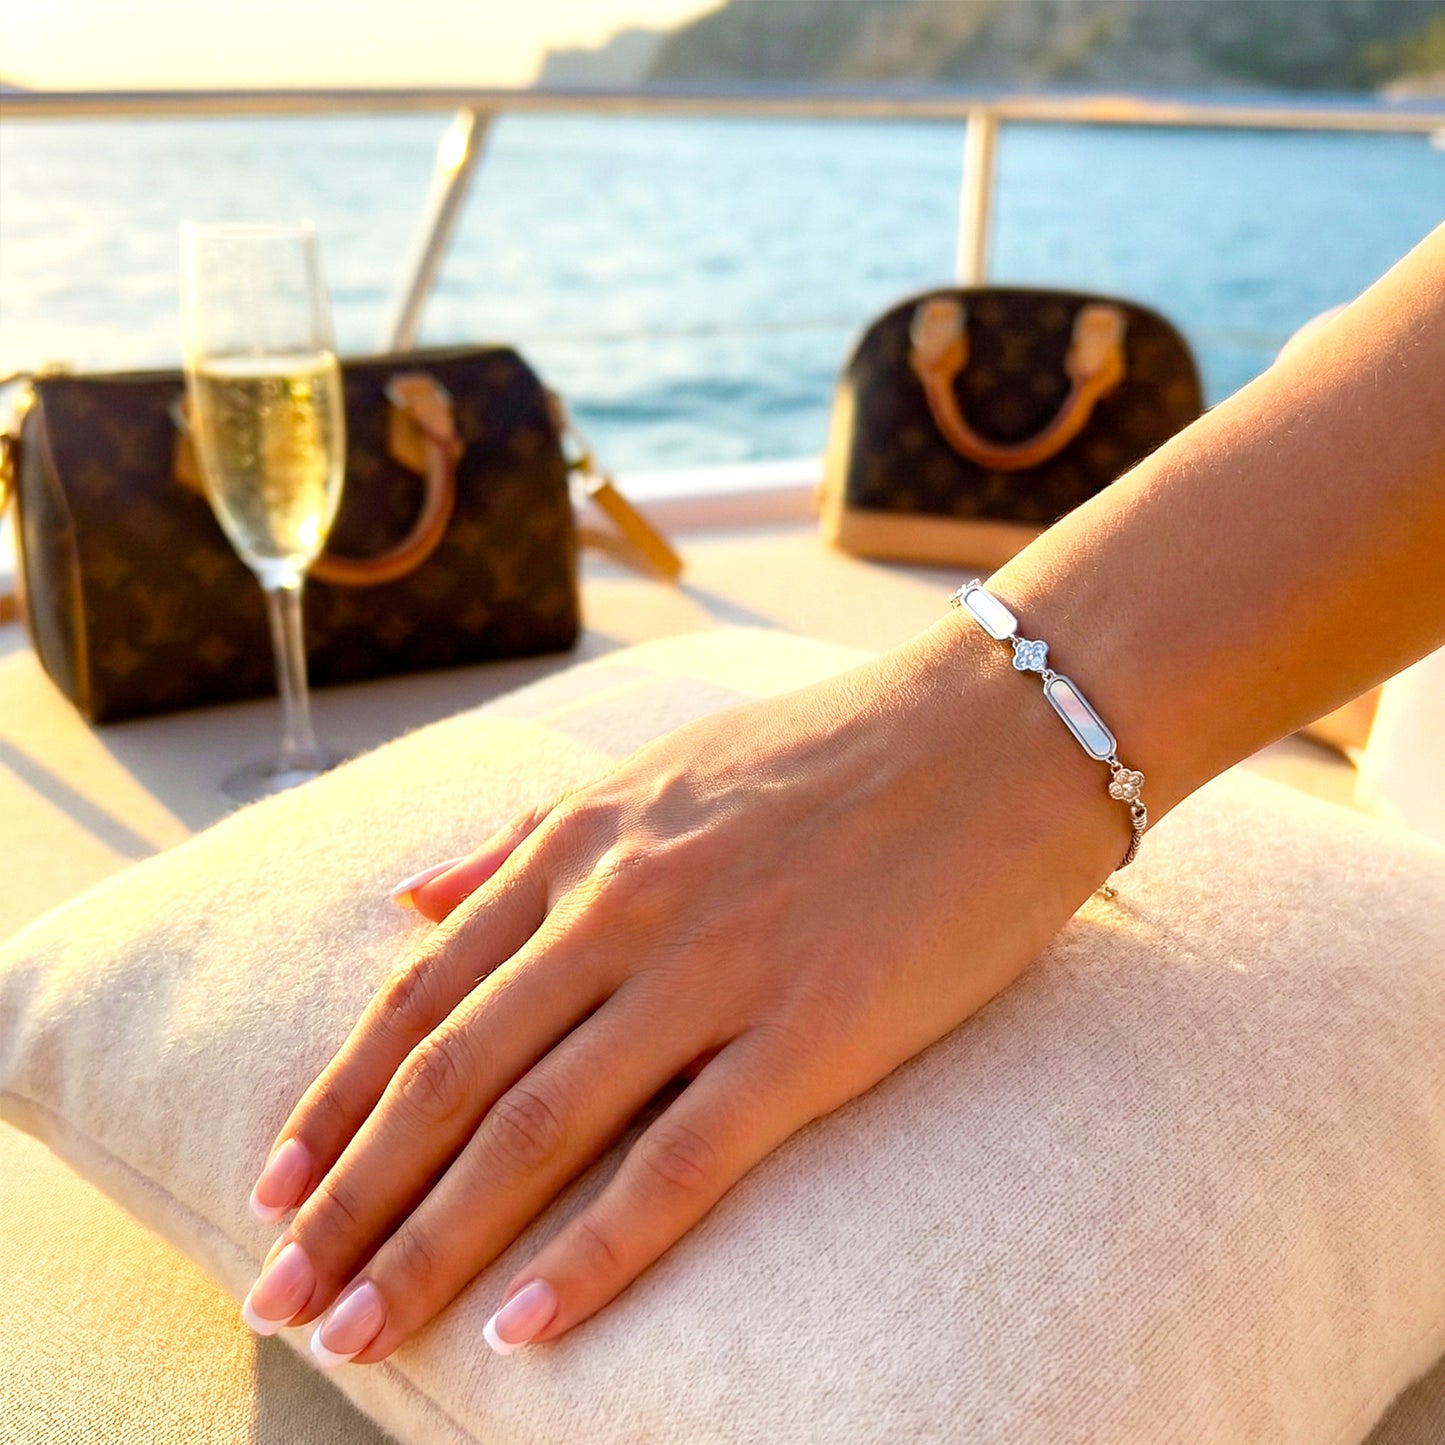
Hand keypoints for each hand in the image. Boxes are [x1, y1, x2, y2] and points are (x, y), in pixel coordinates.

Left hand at [240, 617, 1122, 1363]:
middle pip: (452, 1079)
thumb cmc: (829, 749)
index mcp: (580, 846)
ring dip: (435, 1244)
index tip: (273, 1190)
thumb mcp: (652, 768)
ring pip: (537, 1130)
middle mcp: (620, 910)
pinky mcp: (809, 1036)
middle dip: (353, 1201)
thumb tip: (411, 895)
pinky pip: (677, 1164)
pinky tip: (523, 1330)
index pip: (419, 996)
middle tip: (282, 1299)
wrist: (995, 732)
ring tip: (359, 1333)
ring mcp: (711, 974)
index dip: (335, 1103)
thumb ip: (525, 835)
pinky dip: (592, 1256)